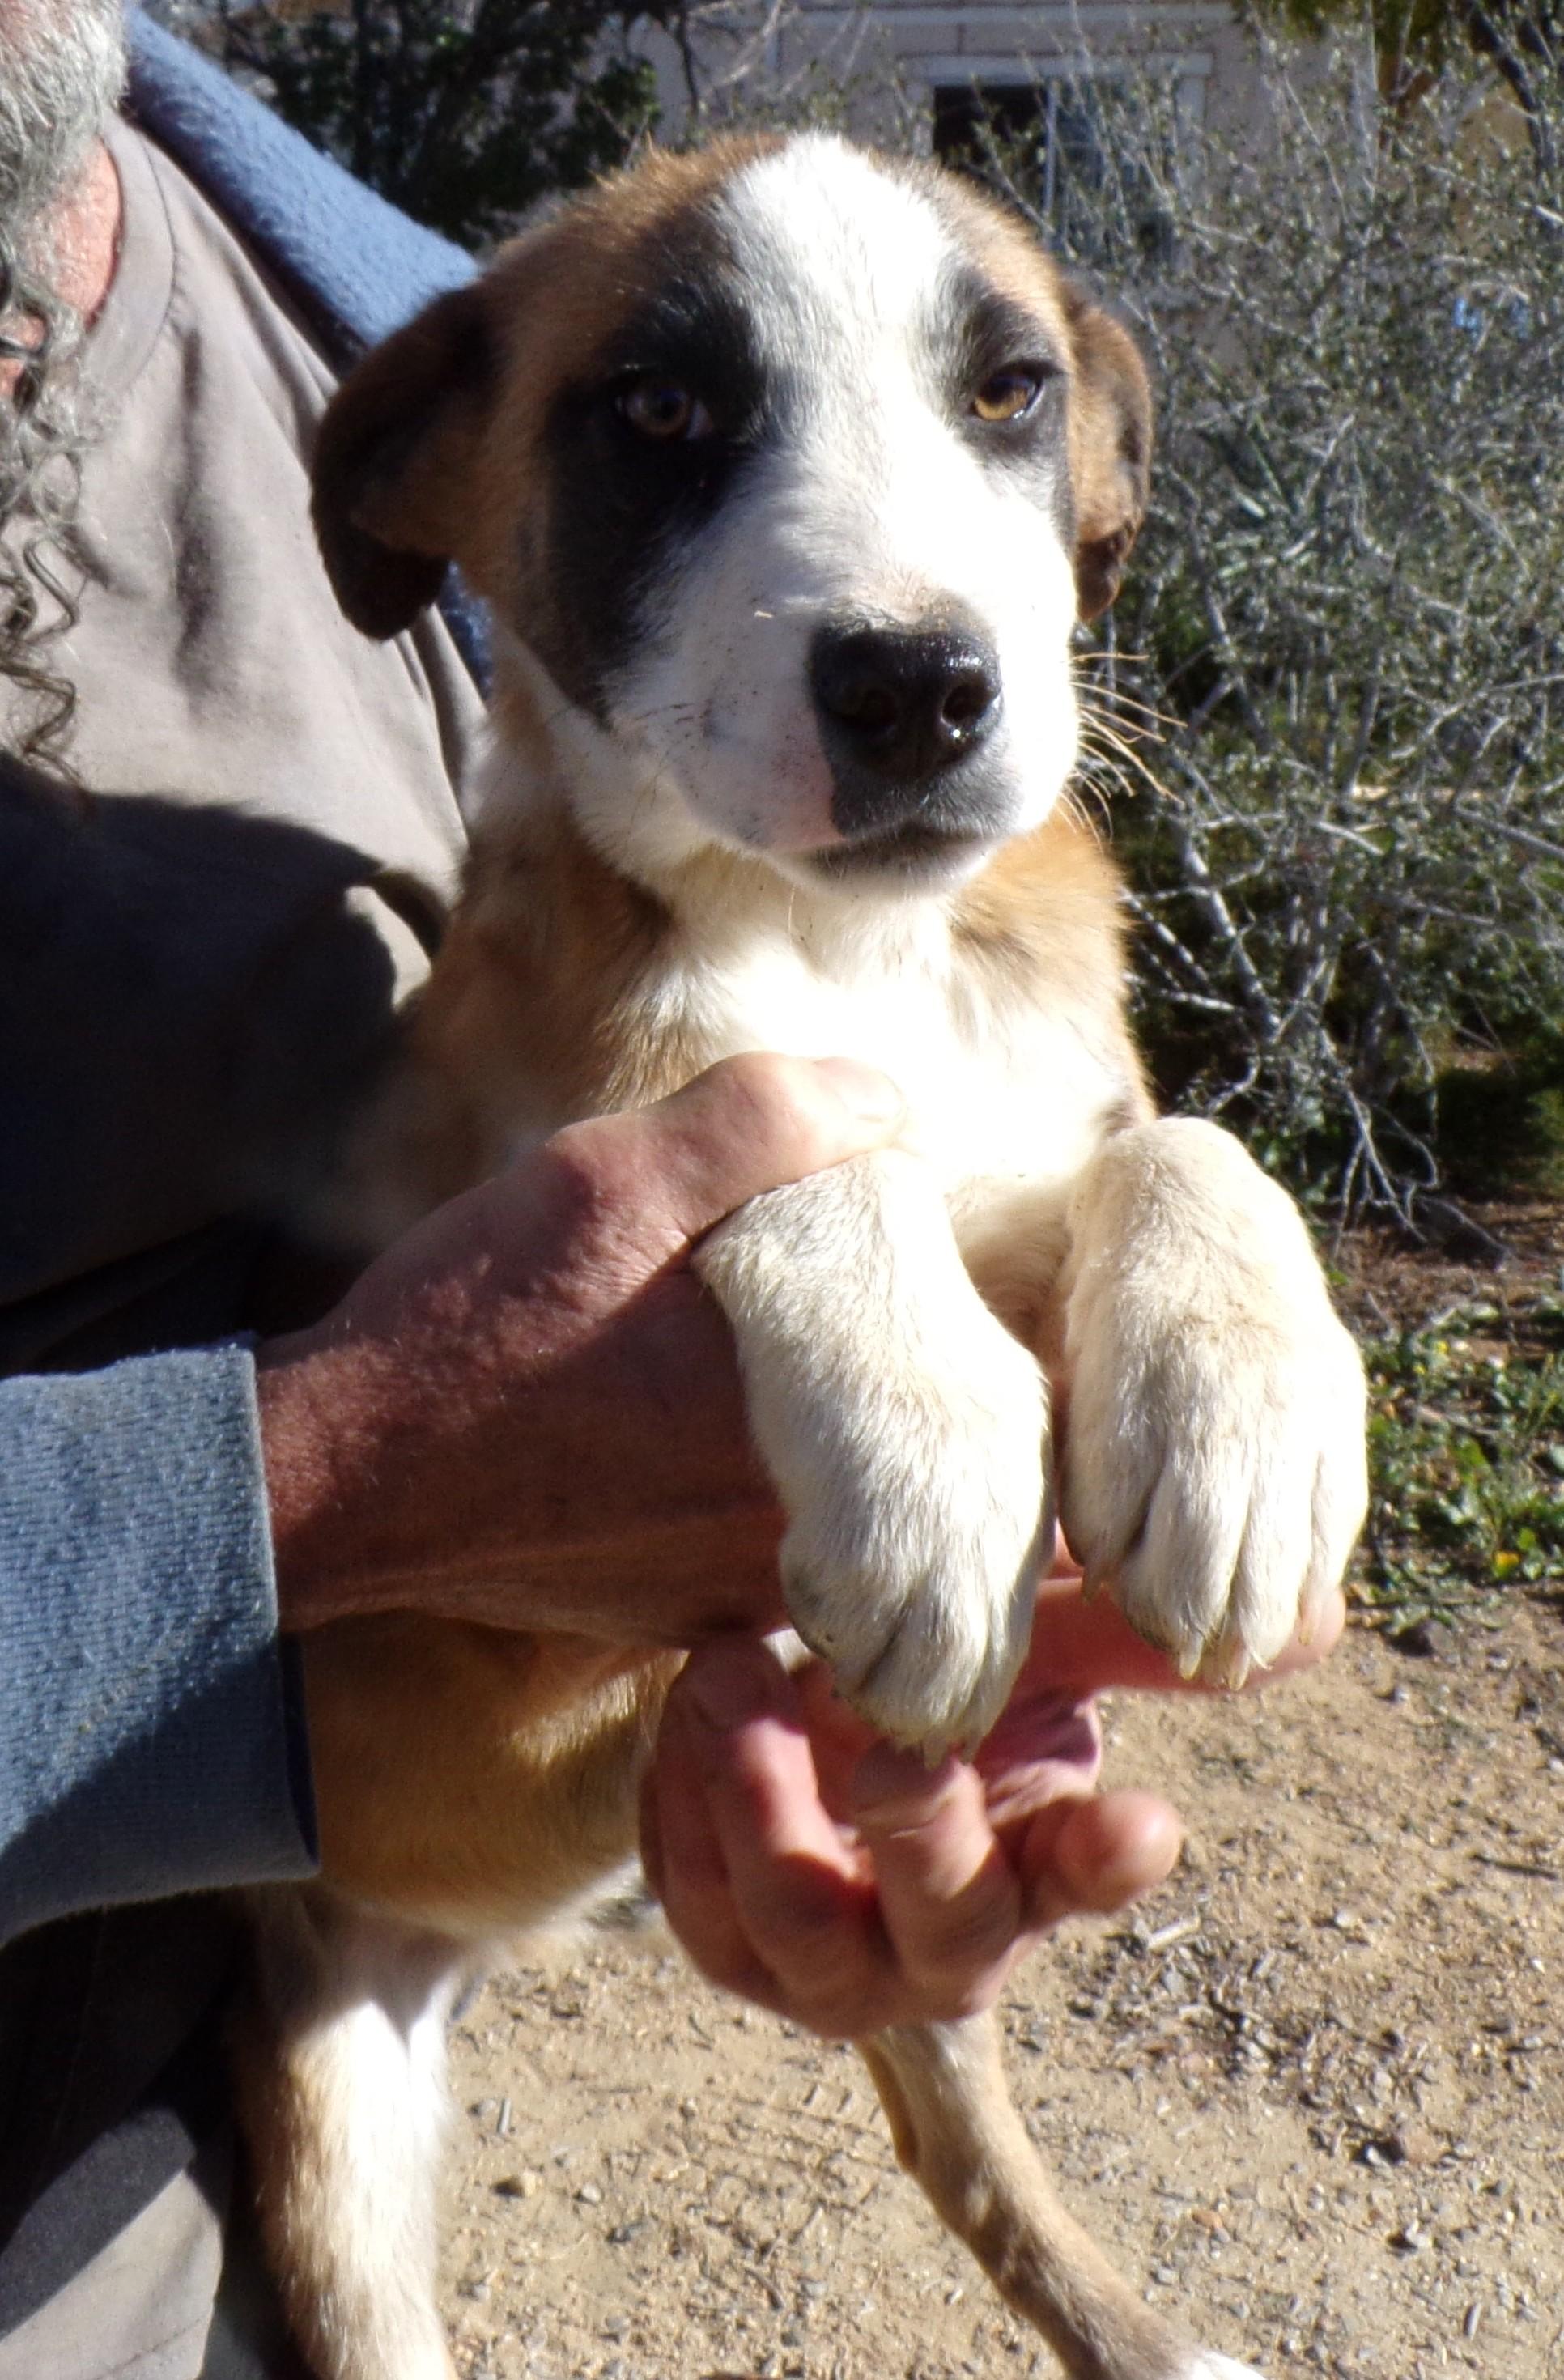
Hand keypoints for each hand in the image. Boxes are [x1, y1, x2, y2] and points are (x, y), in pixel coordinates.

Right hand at [257, 1054, 902, 1640]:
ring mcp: (739, 1595)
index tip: (805, 1226)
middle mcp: (791, 1538)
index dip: (876, 1261)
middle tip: (743, 1286)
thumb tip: (885, 1101)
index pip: (917, 1332)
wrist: (331, 1477)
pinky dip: (731, 1477)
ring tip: (695, 1352)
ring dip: (787, 1412)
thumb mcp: (603, 1182)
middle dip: (833, 1339)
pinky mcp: (686, 1620)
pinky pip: (755, 1536)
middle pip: (877, 1412)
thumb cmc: (466, 1331)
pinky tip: (661, 1425)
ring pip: (825, 1478)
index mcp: (801, 1434)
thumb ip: (759, 1126)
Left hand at [642, 1558, 1342, 2037]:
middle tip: (897, 1752)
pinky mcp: (726, 1943)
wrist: (805, 1729)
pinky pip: (696, 1901)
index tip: (1149, 1820)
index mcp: (1032, 1869)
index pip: (1090, 1876)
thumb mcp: (1024, 1658)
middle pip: (945, 1924)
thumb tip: (1323, 1622)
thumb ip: (1122, 1635)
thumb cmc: (938, 1699)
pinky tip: (686, 1710)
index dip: (1113, 1862)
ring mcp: (827, 1962)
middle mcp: (940, 1942)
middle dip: (923, 1839)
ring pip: (797, 1929)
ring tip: (732, 1676)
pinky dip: (682, 1805)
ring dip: (762, 1806)